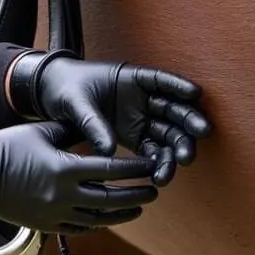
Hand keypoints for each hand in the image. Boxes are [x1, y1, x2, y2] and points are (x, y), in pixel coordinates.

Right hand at [0, 121, 157, 233]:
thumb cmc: (9, 146)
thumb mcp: (45, 132)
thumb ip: (75, 133)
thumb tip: (102, 132)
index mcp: (65, 168)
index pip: (111, 171)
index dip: (135, 170)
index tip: (151, 165)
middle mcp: (64, 195)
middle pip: (111, 199)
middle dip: (136, 195)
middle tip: (154, 190)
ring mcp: (55, 214)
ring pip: (99, 219)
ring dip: (122, 214)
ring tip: (138, 208)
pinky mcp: (47, 226)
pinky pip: (81, 229)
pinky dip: (99, 224)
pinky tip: (110, 217)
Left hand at [8, 51, 211, 184]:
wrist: (53, 100)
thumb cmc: (66, 90)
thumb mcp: (76, 102)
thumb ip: (93, 123)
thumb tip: (108, 150)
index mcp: (131, 79)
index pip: (160, 80)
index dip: (178, 86)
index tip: (194, 93)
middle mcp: (142, 99)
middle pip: (172, 109)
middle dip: (188, 122)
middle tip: (201, 134)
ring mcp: (141, 119)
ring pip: (167, 133)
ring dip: (176, 148)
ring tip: (180, 164)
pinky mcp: (136, 137)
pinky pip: (152, 150)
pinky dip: (158, 162)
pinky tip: (161, 175)